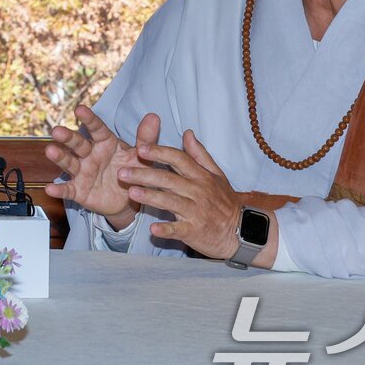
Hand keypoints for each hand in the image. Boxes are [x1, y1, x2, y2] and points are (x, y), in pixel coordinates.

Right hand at [44, 105, 161, 229]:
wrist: (129, 200)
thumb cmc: (133, 171)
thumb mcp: (142, 157)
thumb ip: (146, 139)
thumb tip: (154, 116)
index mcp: (105, 143)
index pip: (96, 128)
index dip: (88, 119)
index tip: (80, 109)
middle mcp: (90, 155)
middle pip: (78, 144)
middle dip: (67, 137)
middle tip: (57, 131)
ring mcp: (83, 172)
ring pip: (69, 163)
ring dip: (59, 157)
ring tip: (50, 151)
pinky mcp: (79, 190)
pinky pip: (68, 189)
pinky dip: (59, 189)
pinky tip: (50, 189)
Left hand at [117, 129, 245, 259]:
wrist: (242, 230)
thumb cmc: (224, 201)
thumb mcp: (216, 174)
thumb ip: (199, 154)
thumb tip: (187, 132)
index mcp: (201, 176)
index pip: (178, 159)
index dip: (159, 153)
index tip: (140, 148)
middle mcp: (198, 191)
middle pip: (168, 179)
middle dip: (144, 174)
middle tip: (122, 172)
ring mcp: (196, 212)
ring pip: (171, 202)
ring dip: (150, 197)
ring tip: (131, 193)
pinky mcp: (195, 231)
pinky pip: (178, 230)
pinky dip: (166, 230)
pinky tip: (152, 229)